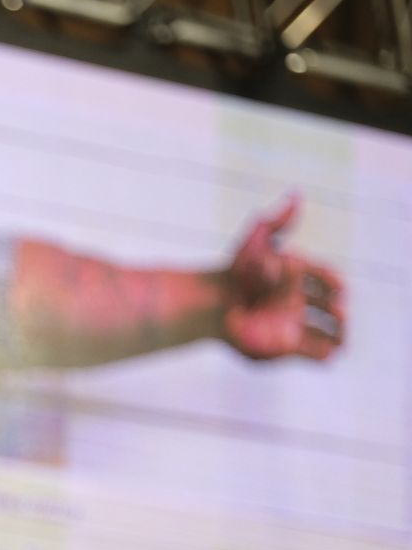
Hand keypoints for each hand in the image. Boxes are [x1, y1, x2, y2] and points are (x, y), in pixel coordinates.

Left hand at [223, 194, 345, 359]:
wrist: (208, 304)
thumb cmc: (233, 272)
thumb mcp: (255, 242)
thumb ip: (277, 221)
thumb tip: (297, 194)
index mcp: (297, 277)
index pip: (327, 278)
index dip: (334, 282)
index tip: (337, 285)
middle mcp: (298, 301)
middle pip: (331, 306)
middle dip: (340, 309)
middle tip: (339, 310)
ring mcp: (292, 324)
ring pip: (329, 332)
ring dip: (340, 334)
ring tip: (340, 336)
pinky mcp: (284, 347)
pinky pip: (314, 354)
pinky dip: (325, 356)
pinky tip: (329, 355)